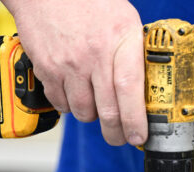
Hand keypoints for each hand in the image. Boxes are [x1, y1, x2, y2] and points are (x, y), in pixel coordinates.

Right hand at [3, 0, 147, 145]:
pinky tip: (75, 90)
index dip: (135, 120)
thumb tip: (146, 91)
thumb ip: (134, 53)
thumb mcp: (124, 20)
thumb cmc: (88, 2)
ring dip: (92, 115)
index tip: (139, 136)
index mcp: (120, 39)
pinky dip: (69, 105)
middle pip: (108, 110)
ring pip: (84, 112)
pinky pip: (61, 104)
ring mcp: (68, 64)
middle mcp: (94, 54)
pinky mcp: (47, 70)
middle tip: (120, 137)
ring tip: (96, 101)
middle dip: (116, 133)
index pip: (130, 89)